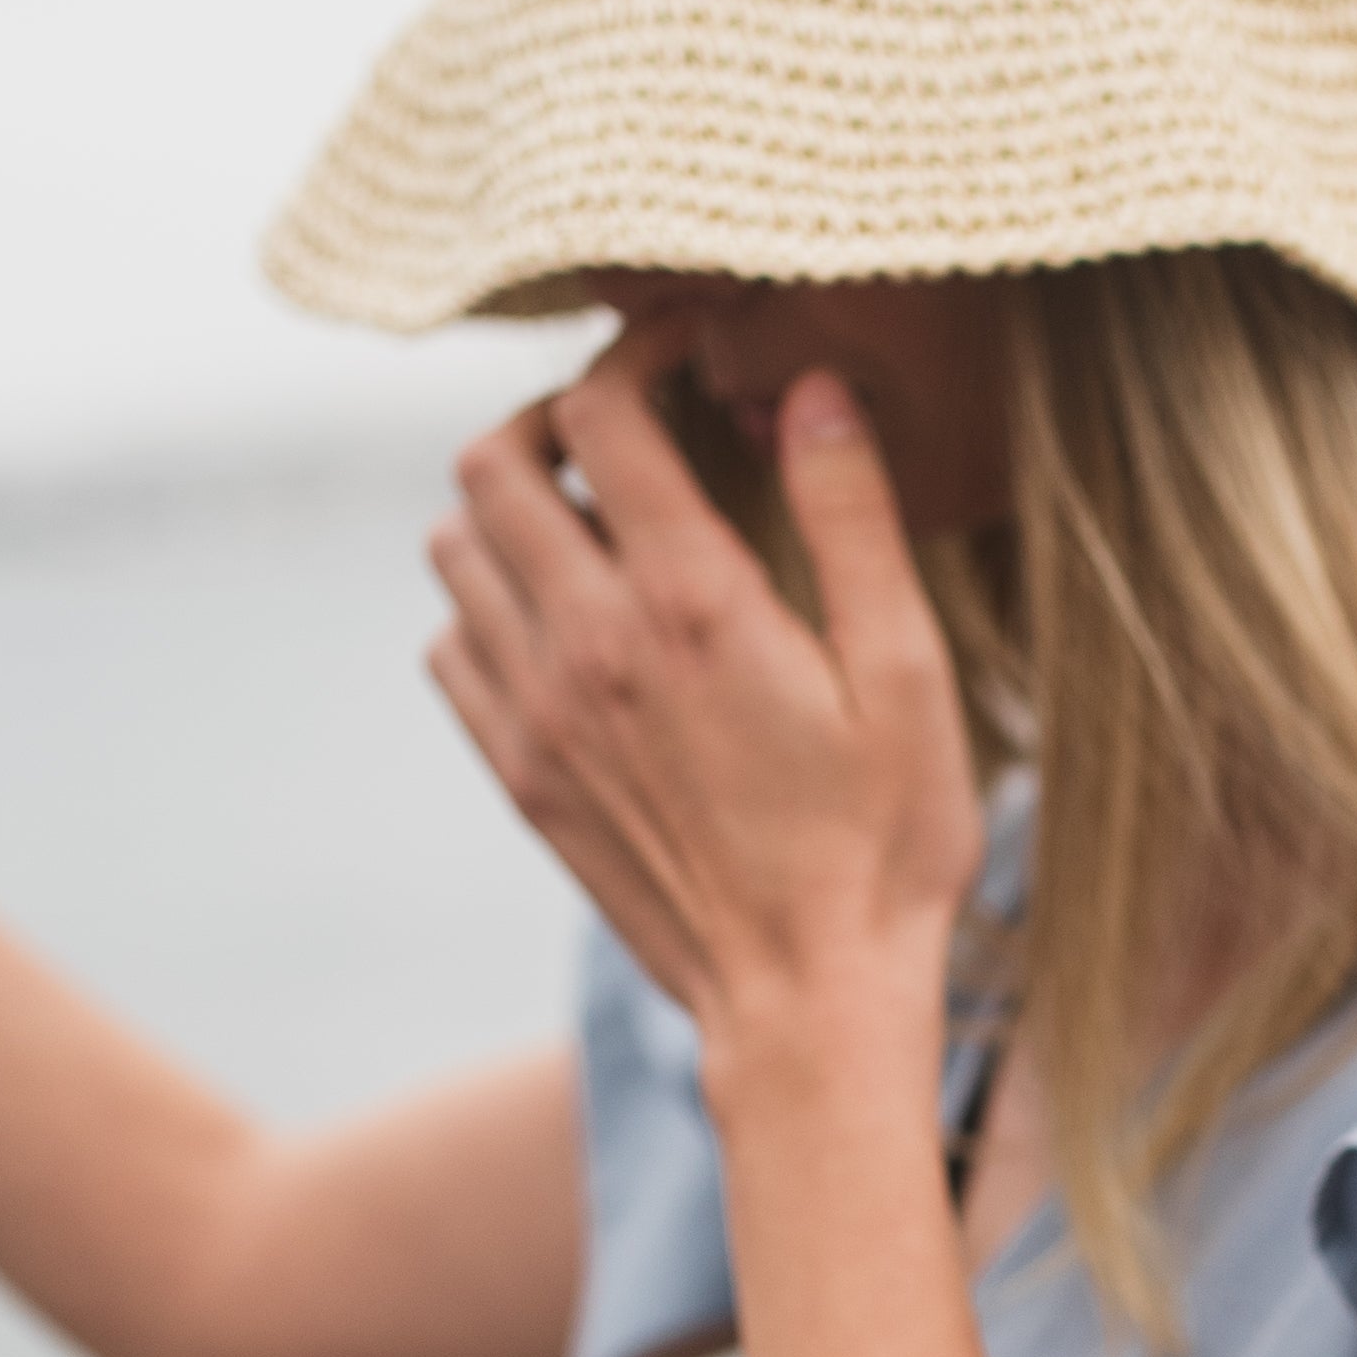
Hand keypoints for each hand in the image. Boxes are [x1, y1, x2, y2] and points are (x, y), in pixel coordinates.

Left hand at [425, 356, 983, 1081]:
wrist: (805, 1004)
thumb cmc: (883, 844)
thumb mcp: (906, 673)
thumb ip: (851, 516)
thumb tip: (808, 385)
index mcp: (690, 603)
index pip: (603, 413)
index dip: (636, 353)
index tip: (682, 352)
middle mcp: (588, 646)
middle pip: (492, 464)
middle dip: (552, 414)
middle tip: (626, 425)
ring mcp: (537, 714)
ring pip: (454, 549)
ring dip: (509, 507)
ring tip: (592, 515)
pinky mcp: (520, 774)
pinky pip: (449, 646)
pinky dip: (487, 605)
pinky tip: (566, 619)